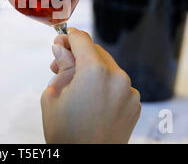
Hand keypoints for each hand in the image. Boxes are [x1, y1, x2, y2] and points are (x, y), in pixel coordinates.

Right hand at [41, 28, 140, 143]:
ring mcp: (129, 92)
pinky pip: (118, 84)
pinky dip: (105, 84)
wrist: (87, 163)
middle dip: (77, 54)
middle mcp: (117, 77)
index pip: (82, 39)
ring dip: (91, 69)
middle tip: (60, 65)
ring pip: (108, 67)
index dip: (68, 37)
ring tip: (75, 86)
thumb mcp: (53, 95)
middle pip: (96, 51)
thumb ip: (61, 66)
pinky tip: (91, 99)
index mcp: (95, 72)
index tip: (59, 41)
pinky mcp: (134, 104)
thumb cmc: (66, 134)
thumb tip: (61, 48)